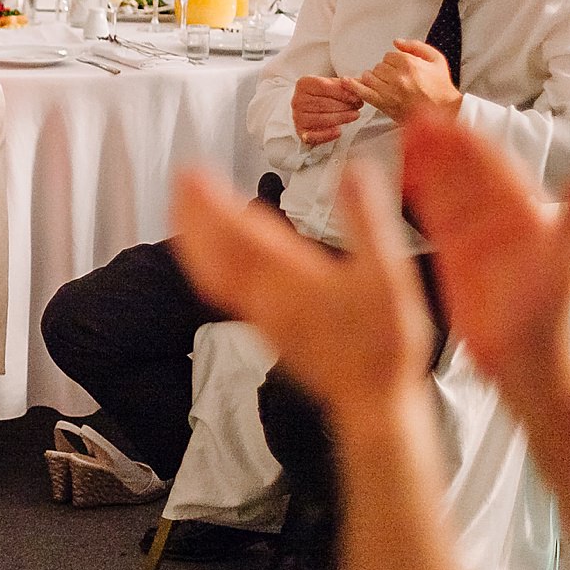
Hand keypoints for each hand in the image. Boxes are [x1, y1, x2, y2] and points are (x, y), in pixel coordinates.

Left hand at [170, 161, 435, 424]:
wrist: (371, 399)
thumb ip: (369, 222)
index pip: (241, 231)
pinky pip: (221, 290)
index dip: (214, 200)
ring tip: (183, 207)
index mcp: (291, 277)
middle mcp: (265, 294)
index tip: (194, 171)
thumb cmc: (383, 341)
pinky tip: (211, 254)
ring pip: (212, 271)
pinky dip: (207, 264)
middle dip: (193, 214)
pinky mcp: (263, 326)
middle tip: (180, 178)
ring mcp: (259, 312)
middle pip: (214, 250)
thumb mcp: (388, 276)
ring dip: (194, 237)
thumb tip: (354, 169)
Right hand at [291, 75, 363, 145]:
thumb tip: (359, 84)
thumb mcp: (334, 84)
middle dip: (344, 106)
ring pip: (321, 119)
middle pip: (323, 104)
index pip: (324, 87)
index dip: (342, 92)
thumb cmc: (324, 94)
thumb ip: (346, 84)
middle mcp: (297, 100)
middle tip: (358, 106)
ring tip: (354, 115)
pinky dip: (327, 134)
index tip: (356, 97)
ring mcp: (297, 117)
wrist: (310, 107)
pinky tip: (338, 131)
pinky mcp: (300, 131)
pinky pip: (313, 136)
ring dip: (341, 118)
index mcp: (304, 84)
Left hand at [349, 40, 460, 123]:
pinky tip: (345, 81)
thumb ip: (416, 46)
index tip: (399, 69)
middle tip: (395, 79)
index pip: (389, 56)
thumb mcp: (436, 59)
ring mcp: (389, 91)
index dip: (394, 62)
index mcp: (410, 64)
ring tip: (384, 84)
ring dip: (373, 79)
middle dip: (385, 71)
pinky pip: (363, 92)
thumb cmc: (440, 88)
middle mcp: (398, 77)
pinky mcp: (383, 104)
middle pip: (378, 66)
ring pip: (369, 77)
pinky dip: (353, 86)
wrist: (443, 113)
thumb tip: (396, 42)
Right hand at [402, 114, 569, 392]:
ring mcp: (475, 237)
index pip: (495, 168)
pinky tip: (401, 179)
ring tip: (403, 139)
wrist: (526, 360)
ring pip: (446, 191)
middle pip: (465, 173)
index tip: (446, 122)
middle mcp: (499, 221)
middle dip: (441, 145)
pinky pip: (434, 219)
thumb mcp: (566, 260)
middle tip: (415, 120)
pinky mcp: (455, 256)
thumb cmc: (551, 315)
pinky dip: (418, 197)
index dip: (470, 143)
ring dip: (425, 164)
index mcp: (527, 216)